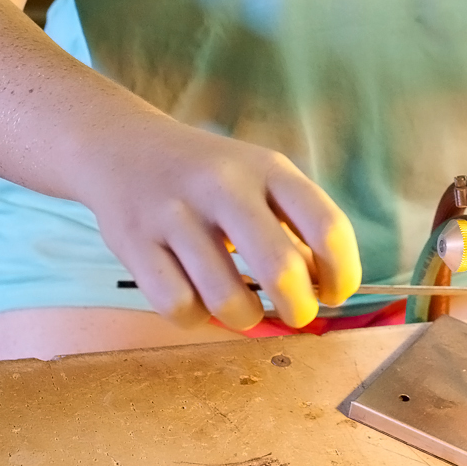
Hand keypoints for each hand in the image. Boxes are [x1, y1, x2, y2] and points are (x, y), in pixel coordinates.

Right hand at [79, 114, 361, 330]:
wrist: (124, 147)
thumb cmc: (210, 175)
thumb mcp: (260, 178)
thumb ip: (296, 225)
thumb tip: (327, 285)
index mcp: (268, 168)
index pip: (326, 225)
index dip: (342, 272)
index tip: (335, 293)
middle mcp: (223, 186)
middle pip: (280, 268)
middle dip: (299, 309)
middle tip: (297, 316)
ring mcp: (175, 214)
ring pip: (226, 299)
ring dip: (245, 317)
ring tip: (244, 308)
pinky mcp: (134, 243)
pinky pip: (178, 307)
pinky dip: (195, 317)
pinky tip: (198, 301)